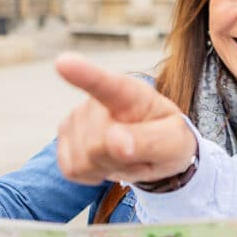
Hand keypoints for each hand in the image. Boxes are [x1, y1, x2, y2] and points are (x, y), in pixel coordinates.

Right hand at [54, 53, 197, 185]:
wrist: (156, 146)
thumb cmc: (167, 138)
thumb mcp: (173, 143)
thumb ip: (148, 141)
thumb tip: (116, 143)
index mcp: (130, 92)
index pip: (105, 82)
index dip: (83, 73)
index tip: (64, 62)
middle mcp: (96, 99)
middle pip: (95, 145)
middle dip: (118, 160)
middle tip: (139, 152)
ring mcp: (76, 116)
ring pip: (82, 161)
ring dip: (108, 167)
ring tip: (125, 154)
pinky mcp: (63, 136)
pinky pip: (72, 169)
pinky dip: (93, 174)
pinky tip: (107, 160)